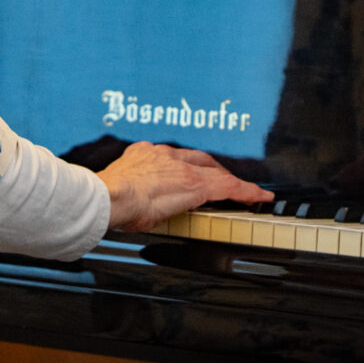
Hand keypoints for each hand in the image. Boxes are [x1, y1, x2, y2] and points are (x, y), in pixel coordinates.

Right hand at [96, 141, 273, 231]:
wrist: (108, 196)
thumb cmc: (106, 198)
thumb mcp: (119, 190)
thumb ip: (131, 193)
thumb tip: (132, 208)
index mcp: (143, 155)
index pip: (171, 158)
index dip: (185, 166)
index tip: (187, 174)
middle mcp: (164, 155)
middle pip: (199, 158)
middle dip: (214, 169)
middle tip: (225, 181)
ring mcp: (182, 168)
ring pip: (216, 172)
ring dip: (232, 182)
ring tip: (248, 191)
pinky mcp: (195, 184)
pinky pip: (228, 186)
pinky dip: (245, 191)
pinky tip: (257, 196)